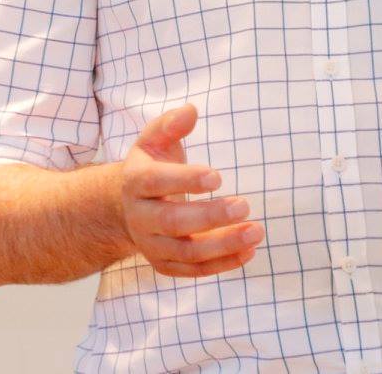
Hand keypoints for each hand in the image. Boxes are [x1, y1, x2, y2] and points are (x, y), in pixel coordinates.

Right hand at [119, 103, 262, 278]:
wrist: (125, 207)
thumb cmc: (151, 167)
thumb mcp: (154, 140)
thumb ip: (170, 124)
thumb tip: (191, 111)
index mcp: (135, 182)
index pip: (156, 182)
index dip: (186, 180)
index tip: (218, 176)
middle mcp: (140, 217)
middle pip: (173, 221)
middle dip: (210, 216)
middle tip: (244, 205)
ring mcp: (151, 245)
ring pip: (186, 252)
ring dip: (223, 244)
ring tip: (256, 231)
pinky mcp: (164, 264)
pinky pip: (194, 270)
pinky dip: (222, 264)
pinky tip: (249, 251)